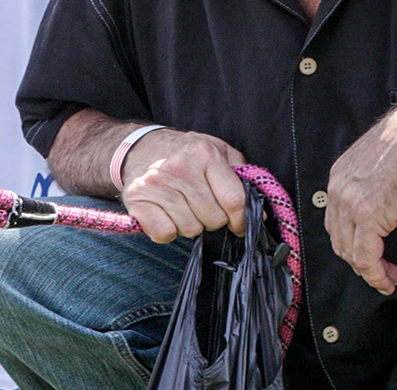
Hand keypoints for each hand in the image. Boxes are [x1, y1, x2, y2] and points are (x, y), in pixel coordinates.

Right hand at [121, 130, 248, 242]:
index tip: (239, 226)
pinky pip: (165, 234)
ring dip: (190, 225)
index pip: (233, 200)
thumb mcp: (217, 152)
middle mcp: (180, 167)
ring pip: (190, 229)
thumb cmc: (185, 154)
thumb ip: (239, 179)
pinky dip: (168, 231)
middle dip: (213, 220)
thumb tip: (258, 214)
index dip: (241, 219)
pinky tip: (167, 215)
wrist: (140, 148)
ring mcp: (157, 185)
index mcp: (205, 154)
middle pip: (213, 219)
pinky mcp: (137, 201)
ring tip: (183, 208)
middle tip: (203, 208)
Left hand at [326, 91, 396, 293]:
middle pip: (341, 239)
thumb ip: (375, 183)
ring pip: (351, 252)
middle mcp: (338, 189)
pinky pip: (365, 257)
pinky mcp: (367, 215)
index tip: (372, 255)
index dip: (353, 243)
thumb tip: (385, 203)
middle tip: (383, 273)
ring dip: (371, 272)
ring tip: (391, 278)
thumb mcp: (386, 161)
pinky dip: (376, 274)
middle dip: (361, 261)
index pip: (337, 221)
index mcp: (340, 175)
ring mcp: (349, 203)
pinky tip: (389, 281)